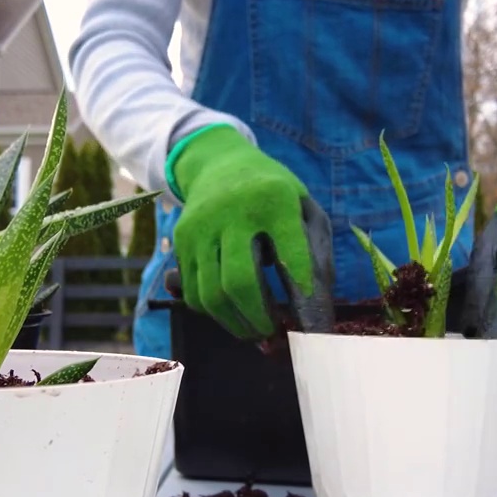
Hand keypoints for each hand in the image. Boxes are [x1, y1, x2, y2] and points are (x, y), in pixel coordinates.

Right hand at [169, 125, 314, 338]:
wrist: (219, 162)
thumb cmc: (274, 195)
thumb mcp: (305, 209)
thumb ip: (316, 254)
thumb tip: (313, 312)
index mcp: (275, 199)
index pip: (292, 256)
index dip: (304, 297)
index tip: (312, 327)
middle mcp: (232, 211)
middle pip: (240, 282)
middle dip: (260, 320)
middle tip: (275, 334)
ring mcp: (201, 226)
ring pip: (211, 295)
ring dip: (236, 324)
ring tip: (257, 331)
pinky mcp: (181, 240)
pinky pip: (193, 292)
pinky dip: (215, 314)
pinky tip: (234, 314)